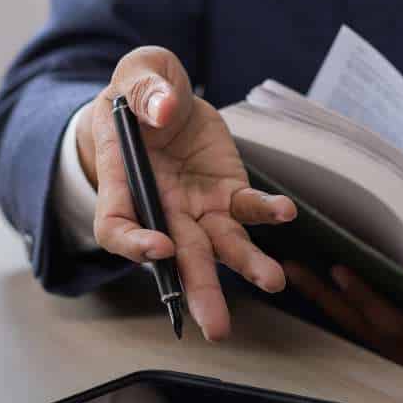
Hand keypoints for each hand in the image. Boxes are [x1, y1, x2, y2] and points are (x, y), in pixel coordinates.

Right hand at [77, 47, 296, 339]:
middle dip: (198, 291)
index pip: (117, 227)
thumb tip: (163, 112)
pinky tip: (286, 212)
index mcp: (122, 181)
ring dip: (245, 266)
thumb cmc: (137, 92)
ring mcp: (195, 206)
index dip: (135, 244)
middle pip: (176, 257)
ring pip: (218, 246)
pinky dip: (267, 212)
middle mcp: (160, 207)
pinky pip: (247, 208)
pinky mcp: (227, 193)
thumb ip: (145, 88)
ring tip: (272, 282)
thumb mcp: (137, 73)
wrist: (161, 99)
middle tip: (217, 328)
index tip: (161, 248)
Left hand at [283, 263, 402, 402]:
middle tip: (289, 268)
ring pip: (355, 326)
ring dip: (325, 301)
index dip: (364, 298)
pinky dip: (342, 309)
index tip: (339, 270)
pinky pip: (364, 328)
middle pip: (357, 323)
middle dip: (322, 296)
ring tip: (296, 273)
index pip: (390, 323)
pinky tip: (323, 293)